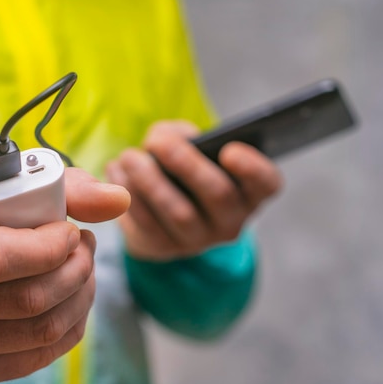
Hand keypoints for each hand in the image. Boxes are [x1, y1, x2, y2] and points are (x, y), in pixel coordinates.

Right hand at [0, 168, 129, 383]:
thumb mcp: (7, 184)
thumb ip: (67, 188)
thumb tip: (119, 200)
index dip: (50, 249)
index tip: (71, 232)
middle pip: (25, 301)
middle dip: (76, 271)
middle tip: (85, 248)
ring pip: (37, 332)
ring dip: (79, 298)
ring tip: (81, 269)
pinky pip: (33, 357)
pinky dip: (67, 327)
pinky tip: (70, 299)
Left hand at [105, 120, 281, 260]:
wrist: (156, 212)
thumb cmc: (181, 169)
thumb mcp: (189, 147)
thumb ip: (182, 134)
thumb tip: (164, 138)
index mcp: (248, 191)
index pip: (266, 183)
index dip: (252, 167)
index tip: (228, 149)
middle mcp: (230, 221)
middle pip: (218, 194)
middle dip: (186, 162)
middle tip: (157, 141)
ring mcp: (198, 241)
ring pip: (179, 213)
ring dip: (149, 180)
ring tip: (129, 156)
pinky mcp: (164, 249)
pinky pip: (147, 224)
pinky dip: (129, 194)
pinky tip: (116, 171)